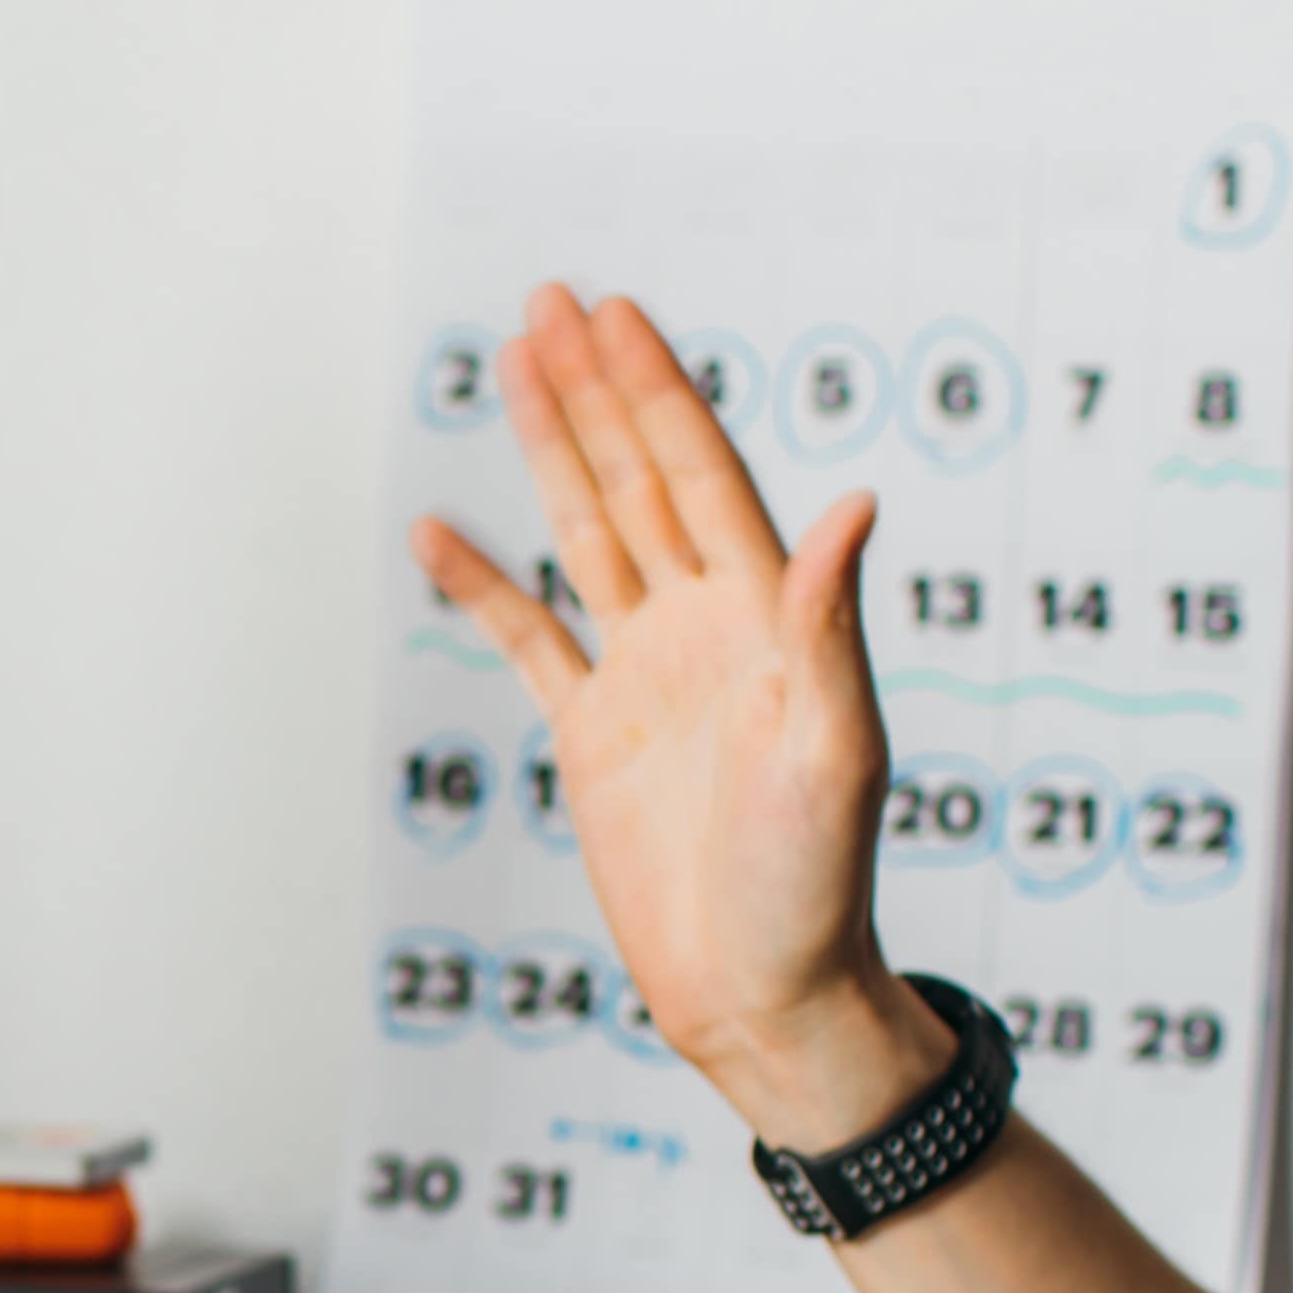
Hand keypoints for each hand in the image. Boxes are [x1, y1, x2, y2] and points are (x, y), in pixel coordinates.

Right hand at [415, 287, 945, 1146]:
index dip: (658, 392)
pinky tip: (439, 531)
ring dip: (552, 451)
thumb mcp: (835, 750)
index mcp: (767, 618)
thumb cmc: (817, 885)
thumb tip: (853, 502)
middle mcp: (706, 628)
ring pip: (586, 535)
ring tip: (514, 364)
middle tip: (553, 299)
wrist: (762, 992)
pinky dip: (484, 585)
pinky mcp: (596, 736)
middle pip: (639, 480)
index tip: (618, 315)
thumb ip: (829, 624)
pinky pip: (529, 640)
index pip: (702, 475)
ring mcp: (646, 675)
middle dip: (598, 390)